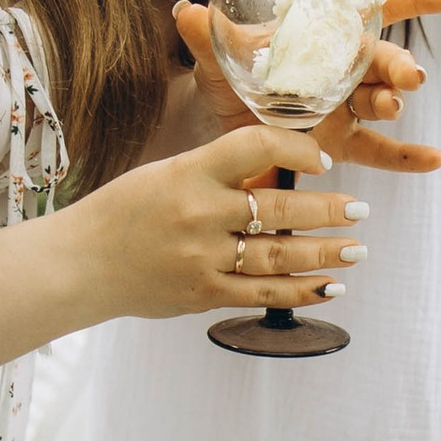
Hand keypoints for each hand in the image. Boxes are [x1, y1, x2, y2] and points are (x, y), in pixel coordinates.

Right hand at [78, 124, 368, 318]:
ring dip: (326, 252)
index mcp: (189, 172)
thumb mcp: (167, 172)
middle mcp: (199, 214)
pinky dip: (301, 291)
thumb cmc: (123, 212)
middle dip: (329, 210)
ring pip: (281, 256)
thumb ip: (218, 173)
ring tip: (355, 248)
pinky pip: (263, 294)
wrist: (80, 265)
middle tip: (360, 210)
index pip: (257, 146)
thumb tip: (277, 171)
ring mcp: (203, 258)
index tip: (322, 160)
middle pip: (281, 209)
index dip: (299, 150)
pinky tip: (329, 286)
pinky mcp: (203, 294)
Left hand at [175, 0, 440, 172]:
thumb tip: (185, 12)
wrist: (223, 127)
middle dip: (398, 64)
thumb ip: (206, 38)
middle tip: (408, 75)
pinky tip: (436, 159)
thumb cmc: (231, 80)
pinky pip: (381, 151)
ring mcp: (346, 106)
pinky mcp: (342, 143)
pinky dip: (409, 158)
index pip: (373, 9)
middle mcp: (343, 68)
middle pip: (380, 60)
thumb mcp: (217, 60)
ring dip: (393, 101)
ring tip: (393, 105)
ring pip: (380, 101)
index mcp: (323, 34)